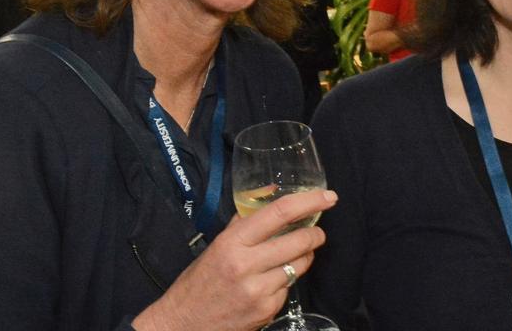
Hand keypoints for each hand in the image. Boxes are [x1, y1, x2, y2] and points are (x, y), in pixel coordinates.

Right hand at [132, 189, 337, 330]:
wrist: (183, 323)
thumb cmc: (200, 281)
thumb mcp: (217, 245)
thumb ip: (244, 220)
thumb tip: (270, 193)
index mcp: (232, 242)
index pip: (279, 213)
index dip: (309, 201)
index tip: (327, 197)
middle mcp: (246, 265)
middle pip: (299, 240)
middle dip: (315, 233)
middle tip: (317, 231)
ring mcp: (258, 290)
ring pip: (300, 265)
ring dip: (305, 257)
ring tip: (296, 254)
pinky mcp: (266, 310)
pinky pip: (289, 288)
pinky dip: (287, 282)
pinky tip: (273, 281)